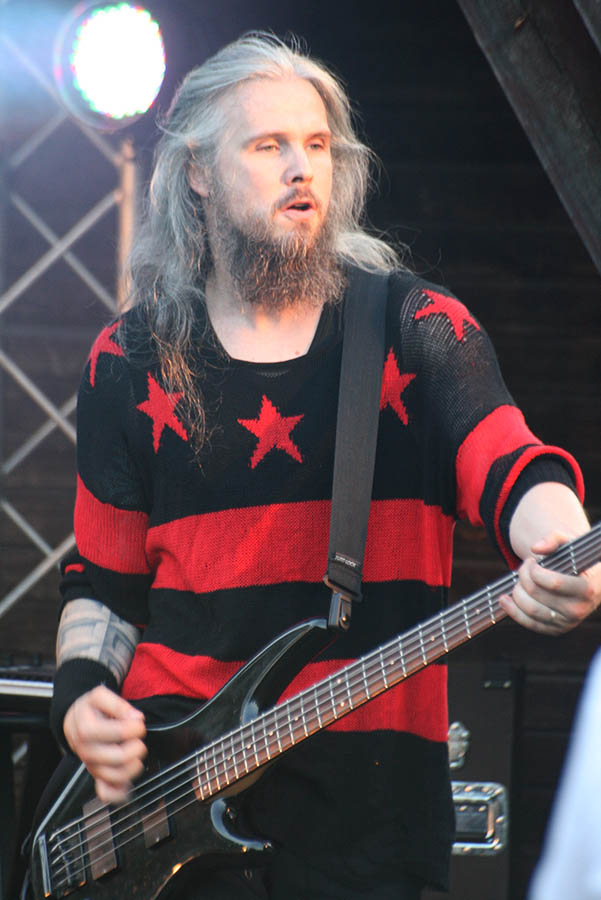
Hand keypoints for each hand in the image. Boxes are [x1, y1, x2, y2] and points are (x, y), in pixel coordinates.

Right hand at [63, 685, 146, 803]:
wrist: (75, 722)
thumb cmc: (90, 709)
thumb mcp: (99, 696)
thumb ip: (118, 704)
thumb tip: (135, 717)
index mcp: (85, 729)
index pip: (117, 733)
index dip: (134, 727)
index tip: (139, 722)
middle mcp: (86, 751)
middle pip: (118, 757)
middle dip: (136, 746)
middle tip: (138, 739)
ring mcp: (91, 766)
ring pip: (115, 777)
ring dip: (133, 767)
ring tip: (136, 755)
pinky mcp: (96, 777)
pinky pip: (105, 794)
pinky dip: (119, 794)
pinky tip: (128, 785)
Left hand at [499, 531, 600, 634]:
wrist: (586, 581)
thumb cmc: (576, 559)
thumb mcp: (570, 543)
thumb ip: (554, 538)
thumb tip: (535, 548)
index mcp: (587, 589)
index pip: (554, 583)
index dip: (535, 570)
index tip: (532, 561)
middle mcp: (578, 610)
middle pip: (536, 594)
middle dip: (523, 576)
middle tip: (524, 567)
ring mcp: (567, 623)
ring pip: (530, 609)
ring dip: (517, 591)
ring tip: (520, 580)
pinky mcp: (556, 630)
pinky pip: (529, 623)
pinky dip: (512, 611)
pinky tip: (504, 599)